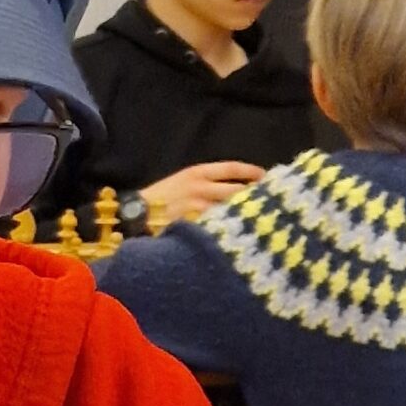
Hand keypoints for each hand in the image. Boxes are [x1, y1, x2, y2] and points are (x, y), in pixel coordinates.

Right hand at [143, 162, 263, 220]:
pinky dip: (231, 231)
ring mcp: (199, 209)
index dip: (252, 172)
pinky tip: (241, 237)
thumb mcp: (180, 181)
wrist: (135, 216)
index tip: (265, 177)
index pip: (232, 168)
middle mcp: (201, 188)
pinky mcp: (196, 227)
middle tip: (270, 203)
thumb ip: (205, 183)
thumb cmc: (158, 200)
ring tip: (260, 222)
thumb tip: (236, 189)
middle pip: (238, 190)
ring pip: (231, 211)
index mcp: (197, 173)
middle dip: (255, 196)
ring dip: (247, 216)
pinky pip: (220, 228)